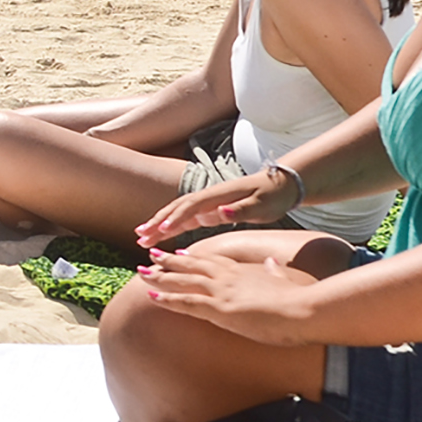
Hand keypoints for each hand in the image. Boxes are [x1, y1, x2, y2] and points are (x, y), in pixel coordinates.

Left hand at [129, 243, 320, 345]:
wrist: (305, 309)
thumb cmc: (298, 300)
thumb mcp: (282, 280)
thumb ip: (272, 271)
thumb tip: (270, 262)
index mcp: (243, 271)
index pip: (212, 261)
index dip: (194, 257)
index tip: (179, 253)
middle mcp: (228, 277)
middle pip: (192, 266)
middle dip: (169, 261)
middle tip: (151, 255)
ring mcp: (222, 292)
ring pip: (183, 281)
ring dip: (160, 276)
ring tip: (141, 271)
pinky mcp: (220, 308)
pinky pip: (186, 302)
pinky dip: (167, 299)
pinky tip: (151, 297)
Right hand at [134, 168, 291, 246]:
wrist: (282, 184)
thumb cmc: (273, 196)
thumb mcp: (261, 205)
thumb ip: (239, 210)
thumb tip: (218, 213)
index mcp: (219, 196)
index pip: (191, 208)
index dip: (174, 220)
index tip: (159, 233)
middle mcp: (209, 197)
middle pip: (177, 209)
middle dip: (157, 222)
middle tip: (139, 237)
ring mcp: (209, 203)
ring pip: (178, 213)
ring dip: (159, 224)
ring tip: (141, 237)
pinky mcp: (212, 209)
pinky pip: (187, 218)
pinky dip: (172, 226)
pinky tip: (162, 235)